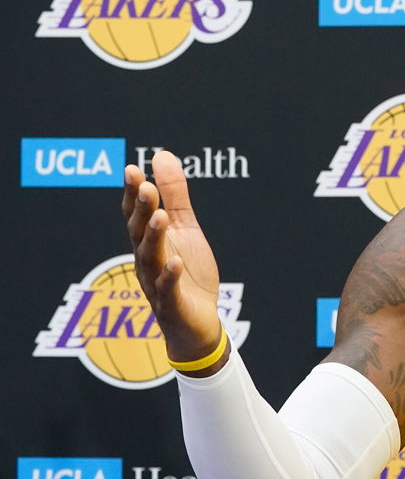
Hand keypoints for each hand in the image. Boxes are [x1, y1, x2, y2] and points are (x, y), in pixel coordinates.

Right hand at [122, 151, 224, 372]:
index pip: (137, 214)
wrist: (198, 323)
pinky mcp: (172, 305)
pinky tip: (176, 262)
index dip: (134, 193)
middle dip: (141, 210)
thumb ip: (175, 195)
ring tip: (160, 216)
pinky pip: (168, 290)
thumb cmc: (188, 273)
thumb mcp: (186, 229)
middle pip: (140, 232)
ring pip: (151, 259)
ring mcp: (156, 284)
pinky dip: (170, 276)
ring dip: (154, 237)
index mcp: (149, 241)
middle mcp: (147, 260)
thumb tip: (162, 155)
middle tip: (145, 186)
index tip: (132, 169)